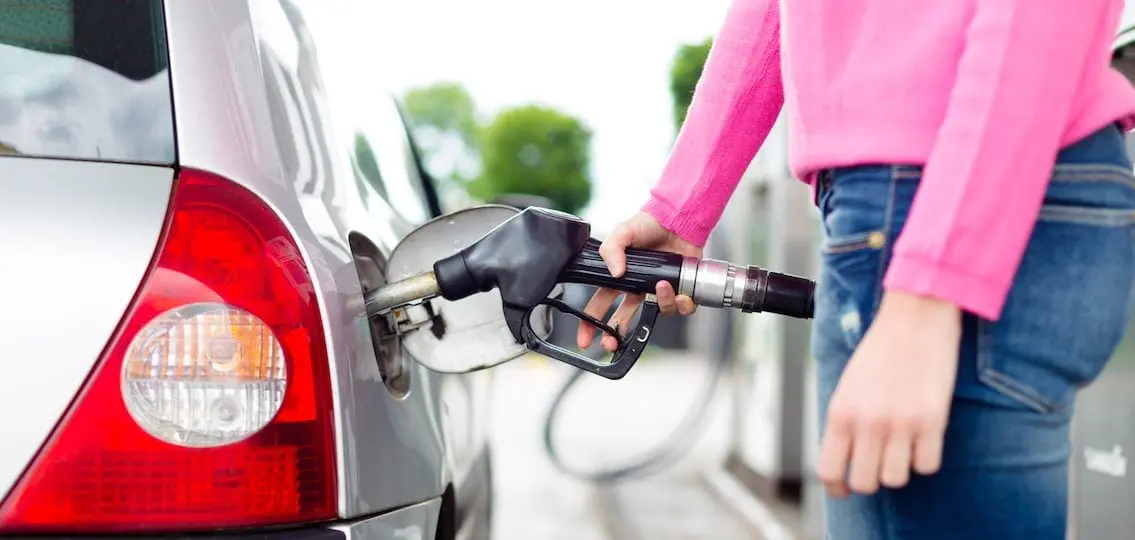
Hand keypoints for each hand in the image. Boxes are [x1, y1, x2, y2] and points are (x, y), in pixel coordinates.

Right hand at [576, 211, 703, 351]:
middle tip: (612, 342)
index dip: (590, 323)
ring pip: (657, 312)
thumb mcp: (623, 231)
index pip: (600, 304)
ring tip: (661, 287)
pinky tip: (681, 293)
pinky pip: (681, 308)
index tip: (584, 339)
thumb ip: (611, 249)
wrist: (677, 218)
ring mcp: (658, 291)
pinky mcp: (680, 289)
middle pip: (623, 319)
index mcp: (620, 278)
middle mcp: (638, 288)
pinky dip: (682, 304)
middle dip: (616, 335)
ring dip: (660, 304)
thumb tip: (614, 272)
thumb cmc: (648, 223)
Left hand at [816, 290, 961, 496]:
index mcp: (840, 412)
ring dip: (900, 468)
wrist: (916, 317)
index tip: (845, 489)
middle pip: (864, 483)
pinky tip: (924, 438)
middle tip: (880, 463)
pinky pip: (928, 466)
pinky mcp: (932, 421)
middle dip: (871, 478)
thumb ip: (845, 421)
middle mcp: (867, 423)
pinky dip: (927, 459)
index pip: (829, 471)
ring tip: (903, 445)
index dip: (837, 487)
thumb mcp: (848, 385)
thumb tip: (845, 459)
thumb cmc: (881, 349)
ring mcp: (900, 424)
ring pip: (896, 479)